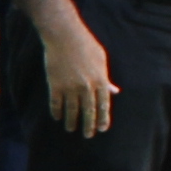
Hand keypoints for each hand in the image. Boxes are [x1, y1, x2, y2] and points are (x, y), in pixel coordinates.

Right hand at [44, 19, 116, 135]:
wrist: (64, 35)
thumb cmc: (85, 45)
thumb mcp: (101, 60)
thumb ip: (106, 79)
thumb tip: (115, 92)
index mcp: (100, 80)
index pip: (103, 106)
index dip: (103, 119)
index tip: (102, 129)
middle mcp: (86, 86)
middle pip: (88, 112)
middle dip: (89, 126)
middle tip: (88, 135)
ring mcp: (70, 87)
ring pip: (72, 111)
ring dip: (71, 122)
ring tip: (71, 129)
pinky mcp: (55, 85)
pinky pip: (56, 104)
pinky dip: (56, 112)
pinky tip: (57, 117)